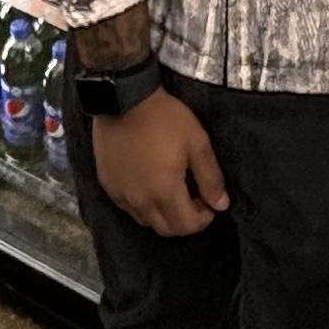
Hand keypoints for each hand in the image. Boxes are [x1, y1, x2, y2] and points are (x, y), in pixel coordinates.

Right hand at [91, 83, 228, 235]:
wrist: (123, 98)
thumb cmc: (164, 119)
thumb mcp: (197, 142)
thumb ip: (210, 177)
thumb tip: (221, 205)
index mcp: (165, 191)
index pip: (186, 226)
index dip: (203, 220)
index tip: (210, 204)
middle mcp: (140, 201)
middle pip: (166, 230)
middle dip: (184, 221)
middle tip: (194, 198)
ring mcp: (120, 194)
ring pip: (145, 221)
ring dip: (163, 215)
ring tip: (171, 191)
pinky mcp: (107, 184)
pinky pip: (128, 208)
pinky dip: (142, 205)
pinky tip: (148, 184)